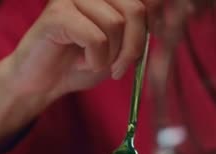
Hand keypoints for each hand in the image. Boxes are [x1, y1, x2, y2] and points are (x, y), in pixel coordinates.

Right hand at [5, 0, 163, 101]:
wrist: (41, 83)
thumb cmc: (79, 62)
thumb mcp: (120, 46)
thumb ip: (140, 28)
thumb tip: (174, 13)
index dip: (158, 18)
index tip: (153, 40)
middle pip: (136, 9)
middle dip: (134, 46)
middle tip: (120, 68)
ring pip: (116, 24)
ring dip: (110, 56)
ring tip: (94, 63)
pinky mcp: (57, 13)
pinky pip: (95, 38)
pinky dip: (95, 60)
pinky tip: (82, 62)